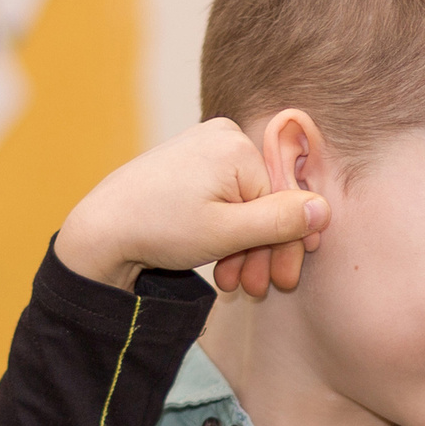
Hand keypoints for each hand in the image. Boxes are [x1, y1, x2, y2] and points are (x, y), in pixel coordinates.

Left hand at [55, 119, 328, 294]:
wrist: (98, 232)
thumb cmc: (158, 229)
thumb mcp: (228, 233)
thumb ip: (281, 221)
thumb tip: (325, 208)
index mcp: (235, 144)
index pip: (283, 199)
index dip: (288, 244)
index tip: (286, 280)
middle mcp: (222, 137)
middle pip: (265, 202)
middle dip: (263, 250)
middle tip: (258, 288)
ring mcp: (204, 148)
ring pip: (245, 205)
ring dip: (245, 249)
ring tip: (233, 283)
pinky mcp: (190, 164)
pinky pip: (225, 199)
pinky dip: (226, 233)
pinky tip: (220, 264)